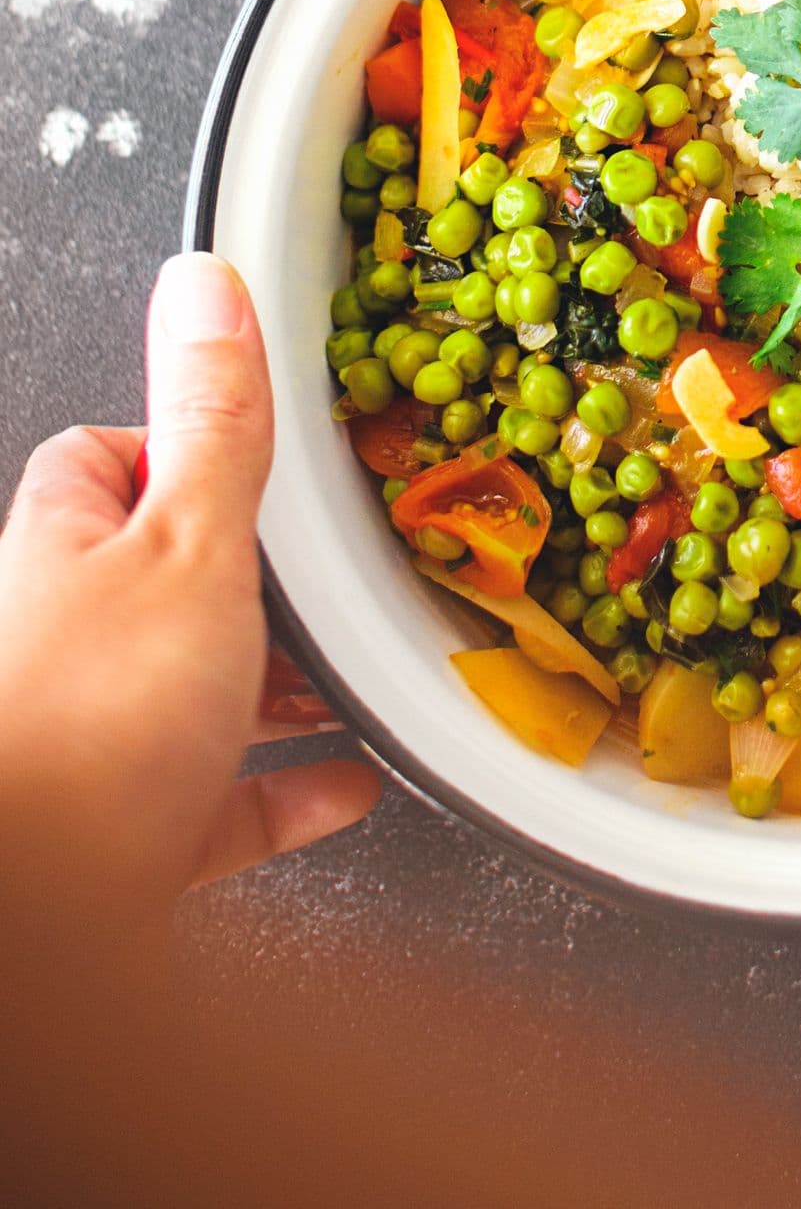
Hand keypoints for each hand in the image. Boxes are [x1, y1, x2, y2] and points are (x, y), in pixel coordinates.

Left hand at [0, 251, 377, 909]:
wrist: (36, 922)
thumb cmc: (83, 731)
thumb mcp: (185, 541)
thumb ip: (212, 420)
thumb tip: (204, 289)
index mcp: (66, 549)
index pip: (109, 458)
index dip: (181, 441)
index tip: (256, 432)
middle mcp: (67, 642)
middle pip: (167, 579)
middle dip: (253, 575)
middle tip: (331, 557)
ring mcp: (98, 746)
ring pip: (197, 691)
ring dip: (279, 678)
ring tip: (355, 662)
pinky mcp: (129, 841)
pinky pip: (224, 801)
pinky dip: (292, 786)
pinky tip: (345, 779)